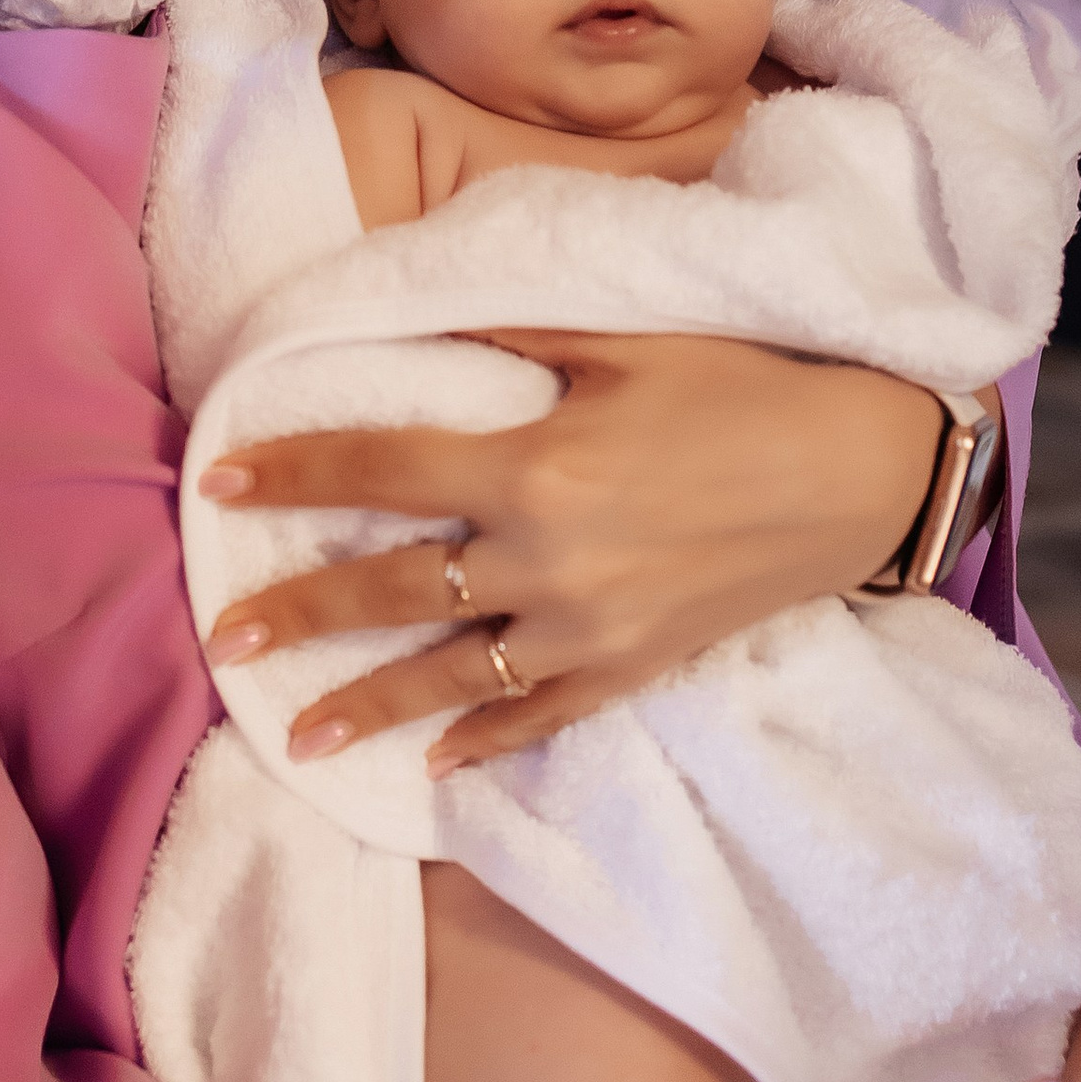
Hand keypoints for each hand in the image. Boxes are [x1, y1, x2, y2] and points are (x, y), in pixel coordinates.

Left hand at [201, 331, 937, 767]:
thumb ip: (513, 332)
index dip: (296, 471)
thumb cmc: (742, 385)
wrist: (861, 473)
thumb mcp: (623, 338)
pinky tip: (430, 764)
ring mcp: (592, 628)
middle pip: (395, 586)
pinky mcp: (635, 668)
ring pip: (452, 675)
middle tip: (220, 634)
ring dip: (366, 703)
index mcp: (536, 462)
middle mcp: (549, 556)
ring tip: (291, 733)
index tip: (219, 483)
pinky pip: (541, 717)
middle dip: (300, 610)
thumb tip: (417, 317)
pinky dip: (484, 743)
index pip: (383, 465)